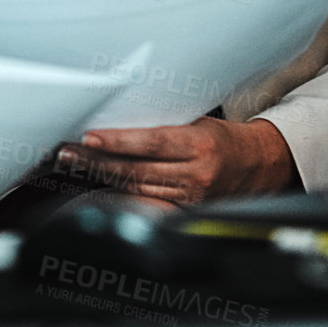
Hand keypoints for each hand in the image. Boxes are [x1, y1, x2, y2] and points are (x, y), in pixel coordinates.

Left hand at [55, 117, 296, 204]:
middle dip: (97, 160)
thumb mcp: (199, 121)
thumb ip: (164, 123)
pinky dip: (120, 191)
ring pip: (136, 187)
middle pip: (136, 169)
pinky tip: (98, 182)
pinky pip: (146, 202)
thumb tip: (119, 115)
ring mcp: (191, 198)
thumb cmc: (222, 138)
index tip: (89, 137)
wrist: (259, 166)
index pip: (151, 143)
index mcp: (200, 145)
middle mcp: (197, 175)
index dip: (117, 142)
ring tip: (75, 163)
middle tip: (68, 151)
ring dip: (101, 175)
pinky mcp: (187, 211)